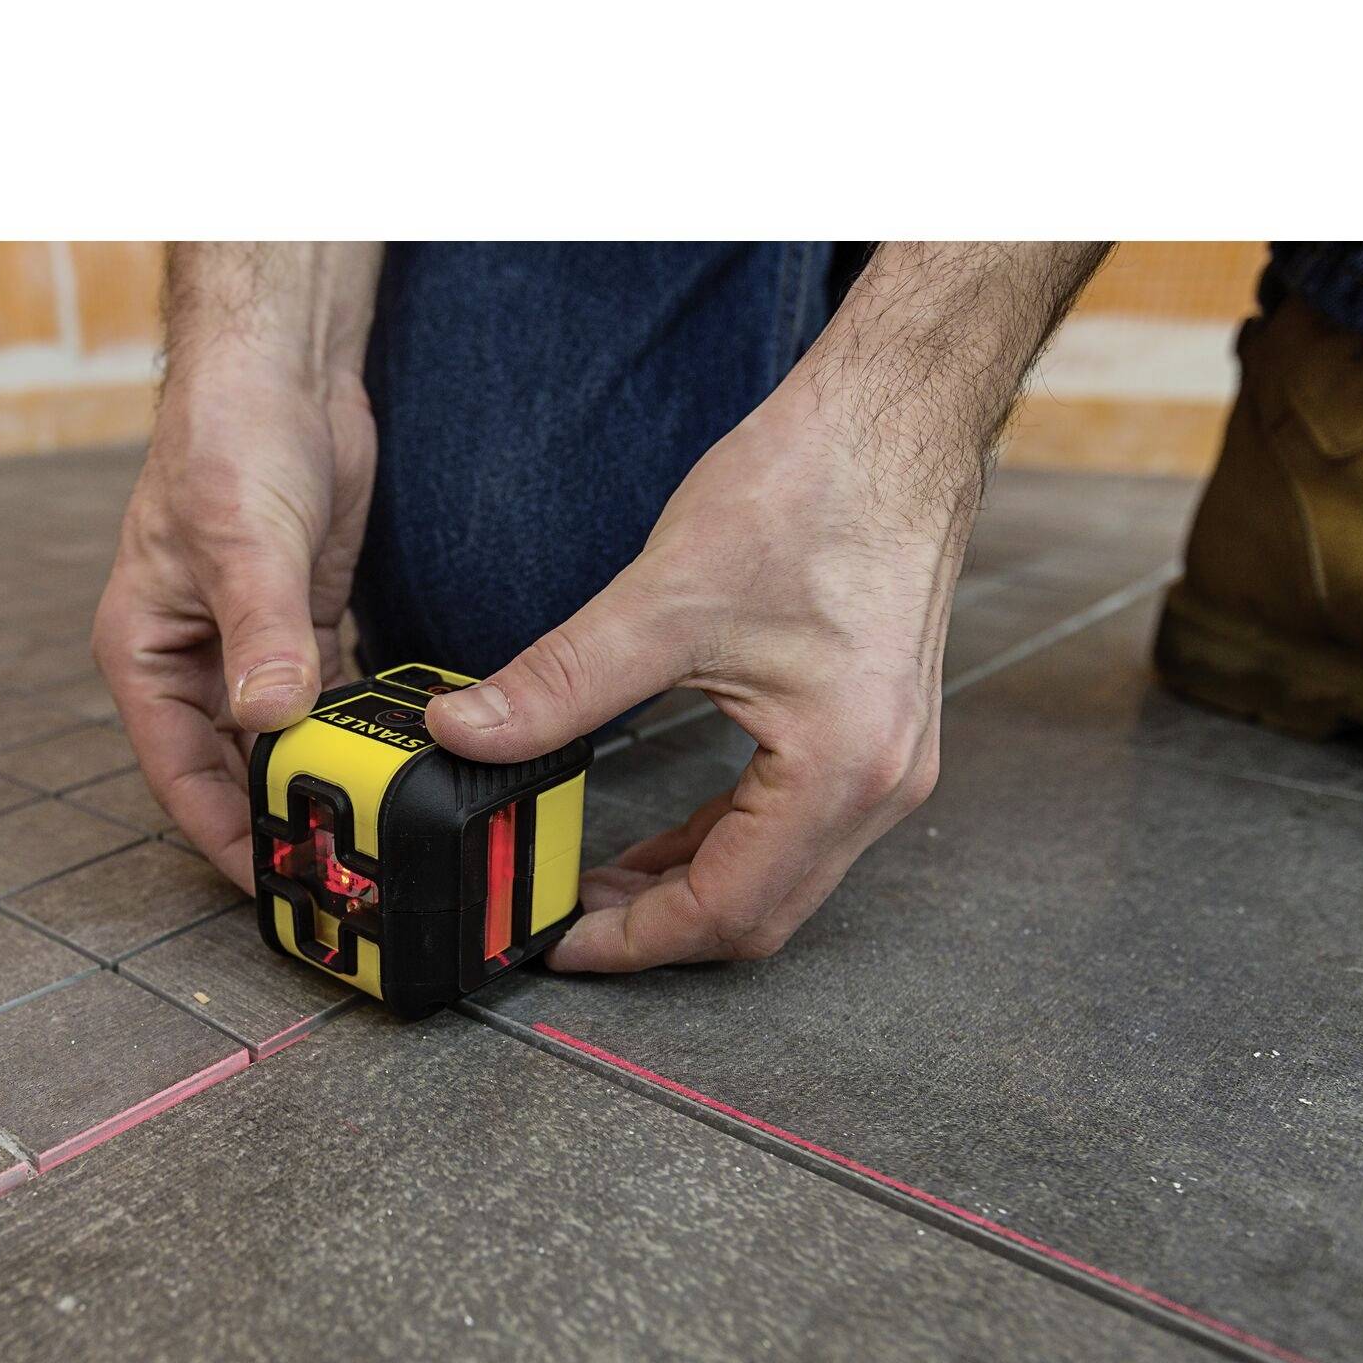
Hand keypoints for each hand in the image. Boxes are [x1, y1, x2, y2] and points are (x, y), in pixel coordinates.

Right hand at [94, 249, 378, 889]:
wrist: (281, 369)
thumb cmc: (227, 438)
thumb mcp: (243, 542)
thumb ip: (261, 635)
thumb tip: (270, 720)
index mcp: (147, 656)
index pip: (180, 776)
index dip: (225, 837)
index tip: (276, 886)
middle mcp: (195, 666)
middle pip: (234, 773)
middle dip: (281, 822)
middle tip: (344, 876)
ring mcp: (251, 652)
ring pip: (285, 747)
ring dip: (324, 785)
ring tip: (375, 840)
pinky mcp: (306, 630)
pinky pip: (330, 705)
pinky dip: (357, 735)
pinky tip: (397, 768)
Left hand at [426, 243, 1106, 970]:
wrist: (897, 419)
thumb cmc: (816, 492)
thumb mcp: (664, 598)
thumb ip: (559, 683)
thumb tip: (465, 731)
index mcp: (840, 770)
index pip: (725, 908)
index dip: (629, 940)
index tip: (554, 943)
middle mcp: (879, 785)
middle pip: (757, 916)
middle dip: (654, 929)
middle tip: (563, 918)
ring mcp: (885, 763)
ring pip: (774, 879)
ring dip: (685, 891)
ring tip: (594, 885)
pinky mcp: (870, 735)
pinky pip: (789, 829)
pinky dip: (718, 846)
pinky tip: (662, 839)